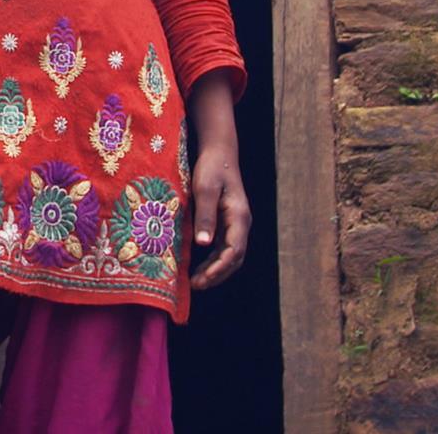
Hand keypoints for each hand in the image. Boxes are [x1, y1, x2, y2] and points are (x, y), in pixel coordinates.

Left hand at [187, 70, 248, 289]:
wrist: (219, 150)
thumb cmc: (211, 167)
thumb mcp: (204, 189)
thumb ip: (205, 216)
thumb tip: (203, 244)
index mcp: (239, 216)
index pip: (233, 251)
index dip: (218, 269)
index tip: (202, 281)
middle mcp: (241, 223)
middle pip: (234, 258)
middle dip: (217, 275)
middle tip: (195, 286)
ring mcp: (236, 223)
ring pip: (230, 255)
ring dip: (215, 270)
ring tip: (195, 282)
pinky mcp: (227, 222)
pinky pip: (224, 247)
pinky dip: (213, 260)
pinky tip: (198, 266)